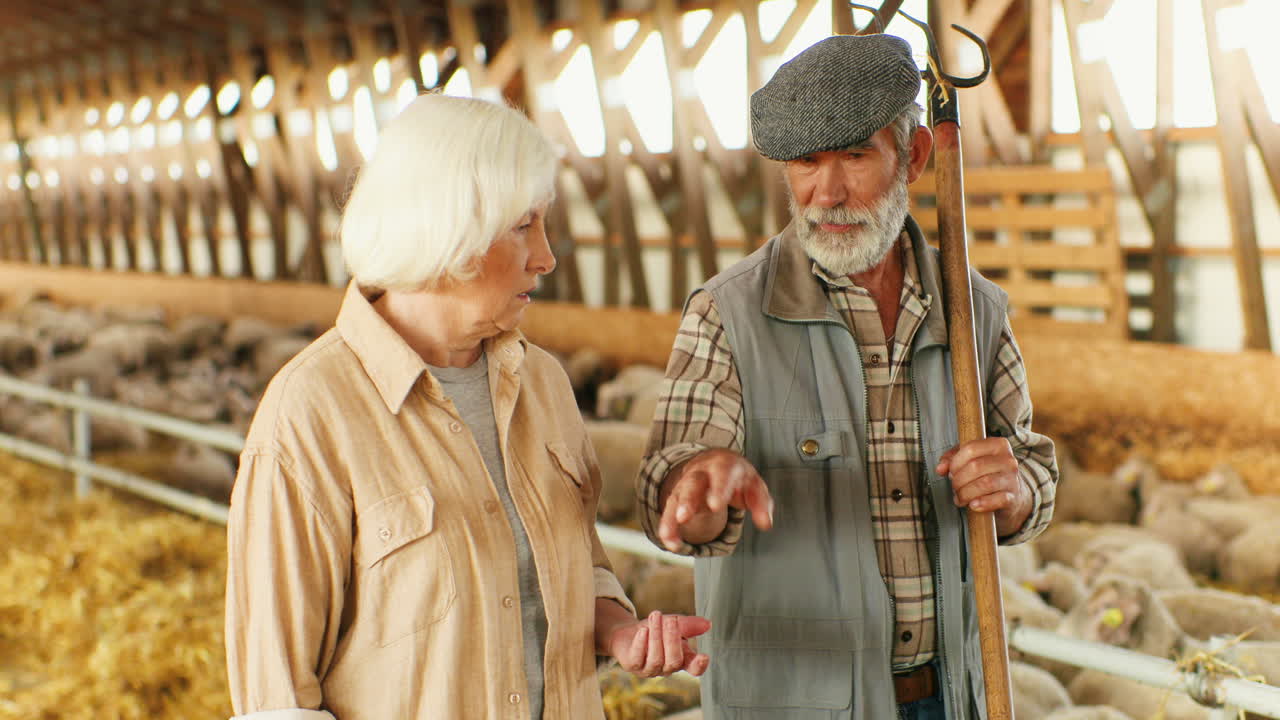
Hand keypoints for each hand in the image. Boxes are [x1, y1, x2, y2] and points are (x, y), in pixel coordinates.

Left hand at [608, 610, 710, 676]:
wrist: (628, 633)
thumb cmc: (655, 630)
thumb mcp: (674, 623)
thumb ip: (690, 625)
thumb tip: (707, 624)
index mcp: (681, 659)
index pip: (693, 668)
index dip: (699, 665)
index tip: (704, 657)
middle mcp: (666, 668)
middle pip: (674, 661)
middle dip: (673, 639)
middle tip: (671, 620)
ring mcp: (649, 669)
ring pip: (656, 658)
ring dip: (656, 636)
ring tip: (656, 616)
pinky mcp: (632, 665)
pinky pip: (637, 658)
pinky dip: (641, 643)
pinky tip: (643, 630)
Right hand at [658, 449, 772, 551]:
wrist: (717, 461)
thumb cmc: (739, 477)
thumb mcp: (755, 486)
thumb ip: (762, 504)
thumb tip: (765, 524)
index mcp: (724, 466)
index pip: (721, 476)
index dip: (717, 490)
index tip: (715, 506)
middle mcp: (701, 473)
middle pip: (692, 484)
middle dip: (687, 501)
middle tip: (684, 518)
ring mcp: (686, 484)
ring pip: (676, 498)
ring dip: (671, 518)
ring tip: (670, 538)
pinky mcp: (677, 497)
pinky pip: (669, 511)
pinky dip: (667, 526)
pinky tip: (670, 543)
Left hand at [936, 436, 1029, 535]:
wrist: (1011, 495)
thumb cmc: (987, 473)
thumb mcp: (970, 460)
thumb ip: (952, 459)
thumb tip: (940, 468)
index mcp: (998, 445)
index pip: (970, 449)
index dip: (955, 462)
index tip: (951, 472)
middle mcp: (1008, 460)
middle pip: (975, 467)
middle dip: (959, 480)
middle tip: (954, 487)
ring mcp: (1012, 479)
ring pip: (984, 484)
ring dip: (966, 493)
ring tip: (960, 498)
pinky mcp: (1012, 497)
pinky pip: (996, 500)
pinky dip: (981, 504)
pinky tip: (973, 505)